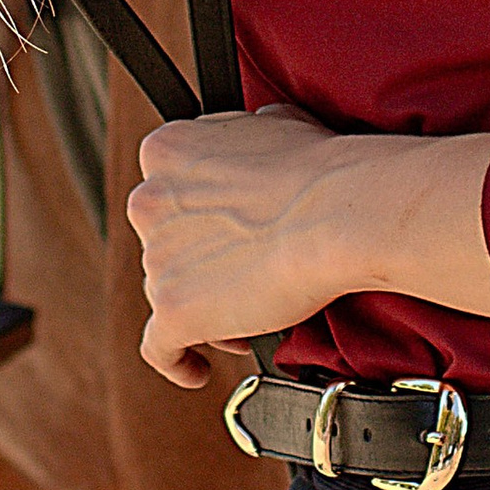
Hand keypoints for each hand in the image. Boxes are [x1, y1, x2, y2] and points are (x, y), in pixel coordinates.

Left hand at [125, 108, 489, 388]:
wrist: (339, 213)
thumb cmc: (319, 168)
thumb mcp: (272, 121)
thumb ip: (240, 138)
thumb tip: (255, 135)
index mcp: (166, 151)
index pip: (168, 191)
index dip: (201, 216)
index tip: (228, 232)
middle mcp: (150, 201)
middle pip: (165, 244)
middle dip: (202, 262)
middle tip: (248, 273)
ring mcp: (158, 258)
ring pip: (170, 294)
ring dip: (206, 305)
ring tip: (252, 313)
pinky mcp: (174, 311)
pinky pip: (159, 348)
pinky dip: (177, 360)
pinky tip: (195, 368)